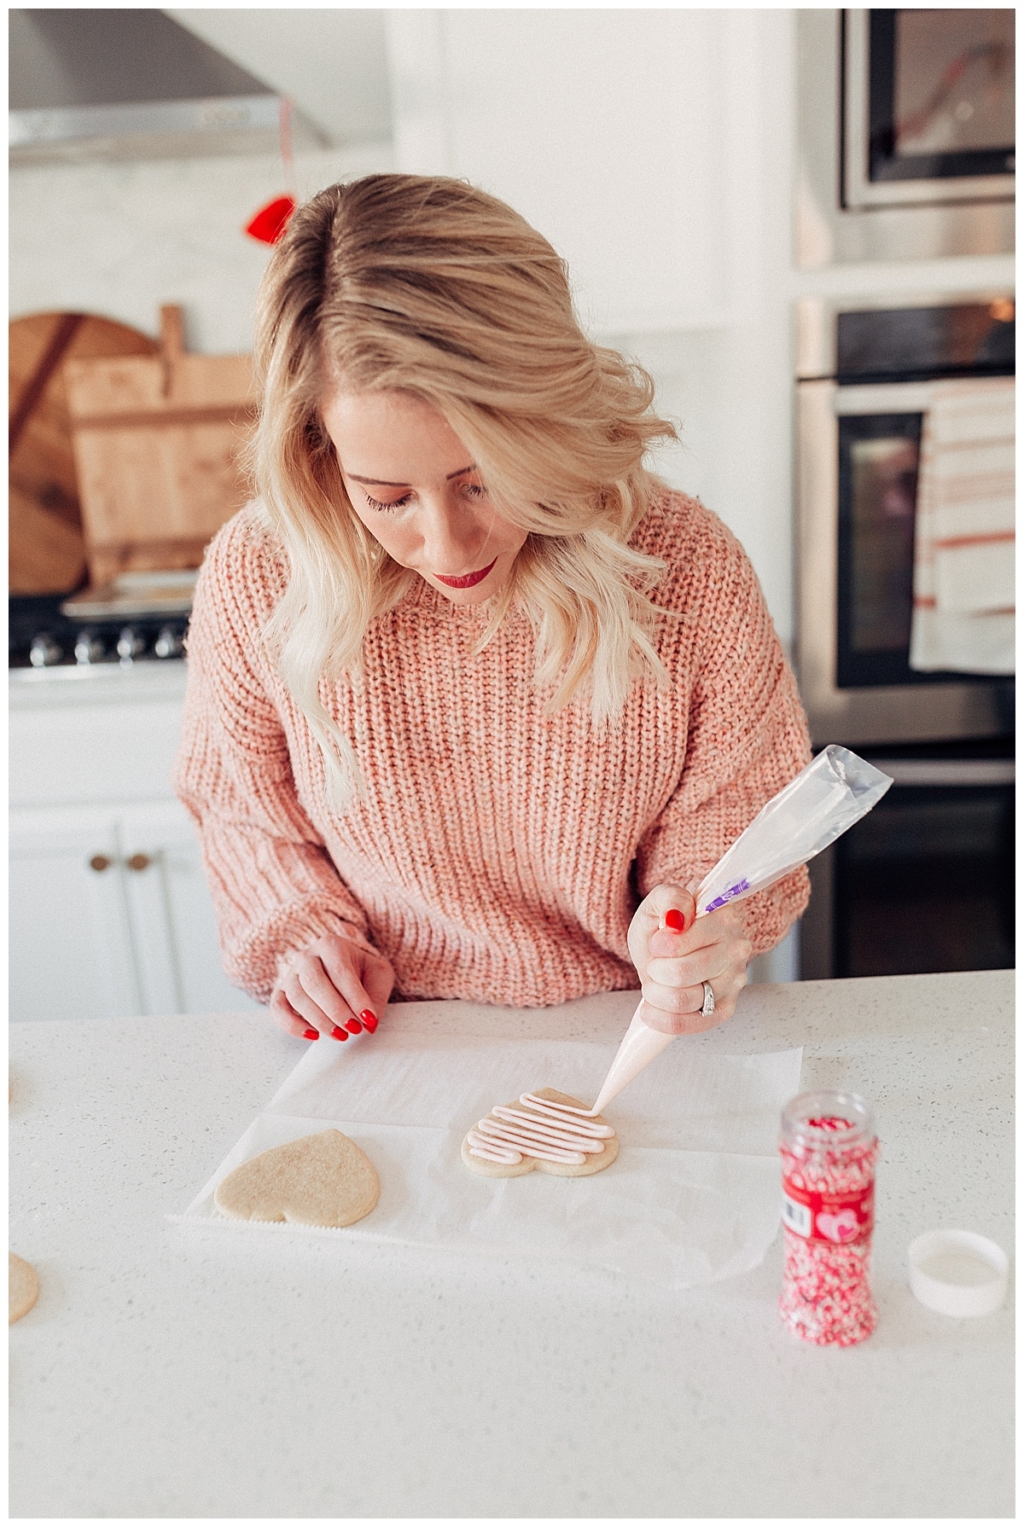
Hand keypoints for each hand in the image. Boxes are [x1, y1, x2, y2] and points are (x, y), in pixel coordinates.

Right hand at [270, 932, 394, 1041]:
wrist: (342, 963)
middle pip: (314, 982)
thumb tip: (368, 1024)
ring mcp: (291, 974)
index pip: (340, 971)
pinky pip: (278, 1009)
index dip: (354, 998)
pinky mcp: (281, 992)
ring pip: (296, 997)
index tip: (368, 1019)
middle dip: (335, 1011)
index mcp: (332, 945)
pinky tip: (313, 1035)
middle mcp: (307, 956)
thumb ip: (376, 996)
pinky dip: (292, 1026)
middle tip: (353, 1029)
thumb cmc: (361, 969)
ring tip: (340, 1035)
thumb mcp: (378, 974)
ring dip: (319, 1021)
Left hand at [626, 882, 751, 1034]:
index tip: (657, 941)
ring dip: (656, 993)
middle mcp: (735, 950)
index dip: (657, 946)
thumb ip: (669, 898)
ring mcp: (734, 981)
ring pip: (683, 1000)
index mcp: (723, 918)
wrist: (677, 944)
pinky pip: (693, 1024)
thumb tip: (677, 917)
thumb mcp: (661, 900)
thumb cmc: (670, 924)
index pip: (677, 943)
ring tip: (656, 981)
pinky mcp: (726, 1007)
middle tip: (656, 963)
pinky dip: (665, 1019)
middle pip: (679, 974)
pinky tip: (651, 1010)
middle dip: (655, 971)